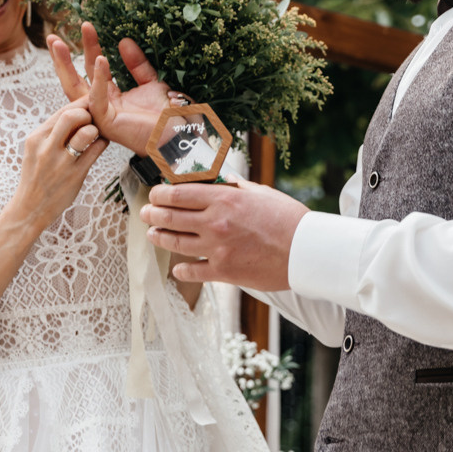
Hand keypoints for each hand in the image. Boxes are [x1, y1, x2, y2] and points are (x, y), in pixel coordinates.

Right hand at [11, 101, 109, 232]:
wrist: (30, 209)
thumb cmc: (36, 176)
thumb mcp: (35, 150)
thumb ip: (52, 132)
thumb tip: (75, 111)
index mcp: (35, 138)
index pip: (60, 111)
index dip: (79, 104)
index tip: (89, 103)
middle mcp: (46, 148)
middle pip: (72, 115)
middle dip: (87, 112)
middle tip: (92, 119)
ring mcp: (61, 163)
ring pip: (86, 132)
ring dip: (96, 129)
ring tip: (95, 133)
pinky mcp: (75, 175)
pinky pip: (96, 151)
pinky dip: (102, 143)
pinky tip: (100, 144)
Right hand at [47, 22, 172, 154]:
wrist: (179, 130)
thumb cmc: (166, 113)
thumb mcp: (150, 81)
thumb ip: (136, 64)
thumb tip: (123, 41)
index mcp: (109, 99)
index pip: (92, 71)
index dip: (88, 48)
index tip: (86, 26)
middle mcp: (101, 108)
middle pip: (74, 80)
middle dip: (61, 59)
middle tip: (52, 37)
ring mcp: (100, 117)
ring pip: (75, 90)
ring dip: (65, 66)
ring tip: (58, 44)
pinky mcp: (106, 123)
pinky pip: (96, 99)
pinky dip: (98, 79)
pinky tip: (100, 59)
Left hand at [140, 179, 308, 290]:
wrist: (306, 251)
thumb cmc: (289, 219)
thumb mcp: (261, 193)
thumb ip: (236, 187)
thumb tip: (222, 179)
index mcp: (224, 199)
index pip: (179, 194)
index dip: (161, 194)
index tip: (155, 194)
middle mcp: (215, 223)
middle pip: (171, 217)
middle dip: (153, 214)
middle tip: (146, 214)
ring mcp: (217, 249)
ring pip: (175, 243)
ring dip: (160, 238)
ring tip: (154, 235)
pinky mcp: (223, 272)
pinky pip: (192, 271)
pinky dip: (181, 269)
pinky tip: (178, 266)